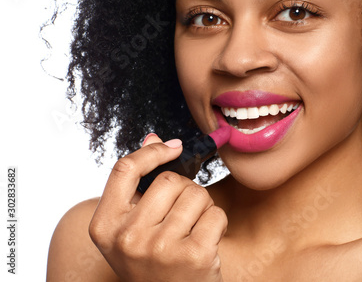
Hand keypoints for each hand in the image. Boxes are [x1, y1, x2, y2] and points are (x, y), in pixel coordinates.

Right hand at [89, 134, 227, 281]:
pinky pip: (216, 214)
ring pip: (197, 195)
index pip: (124, 169)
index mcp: (105, 226)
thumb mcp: (132, 227)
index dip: (152, 152)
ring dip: (203, 207)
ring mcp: (160, 248)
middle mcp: (128, 238)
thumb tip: (153, 138)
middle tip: (182, 215)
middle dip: (185, 190)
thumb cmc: (152, 262)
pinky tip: (206, 241)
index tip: (173, 147)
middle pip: (170, 180)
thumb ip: (138, 184)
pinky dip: (218, 223)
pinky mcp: (193, 255)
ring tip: (193, 230)